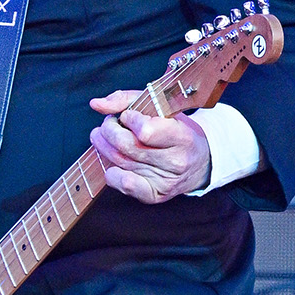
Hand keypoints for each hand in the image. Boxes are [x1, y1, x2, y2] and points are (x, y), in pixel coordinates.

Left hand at [87, 91, 212, 202]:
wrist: (199, 162)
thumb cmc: (175, 129)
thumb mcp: (160, 106)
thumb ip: (127, 99)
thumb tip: (96, 104)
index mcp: (182, 137)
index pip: (146, 132)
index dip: (129, 119)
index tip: (128, 115)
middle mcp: (176, 162)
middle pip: (126, 146)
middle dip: (109, 129)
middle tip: (109, 124)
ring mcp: (165, 181)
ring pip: (120, 161)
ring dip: (104, 146)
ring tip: (104, 136)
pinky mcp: (154, 195)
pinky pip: (124, 185)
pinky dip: (111, 173)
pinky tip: (113, 163)